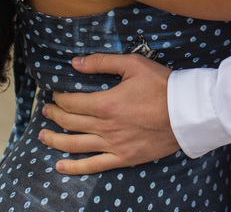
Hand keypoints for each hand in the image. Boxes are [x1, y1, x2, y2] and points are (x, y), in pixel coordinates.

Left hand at [39, 53, 178, 173]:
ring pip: (75, 145)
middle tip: (47, 110)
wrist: (187, 112)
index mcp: (105, 103)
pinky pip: (94, 166)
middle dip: (54, 115)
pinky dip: (74, 167)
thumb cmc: (162, 85)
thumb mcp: (133, 65)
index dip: (59, 97)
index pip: (71, 102)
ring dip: (55, 140)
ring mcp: (113, 145)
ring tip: (43, 136)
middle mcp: (105, 127)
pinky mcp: (124, 158)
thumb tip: (75, 62)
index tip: (55, 93)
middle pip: (70, 122)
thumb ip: (102, 62)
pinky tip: (60, 166)